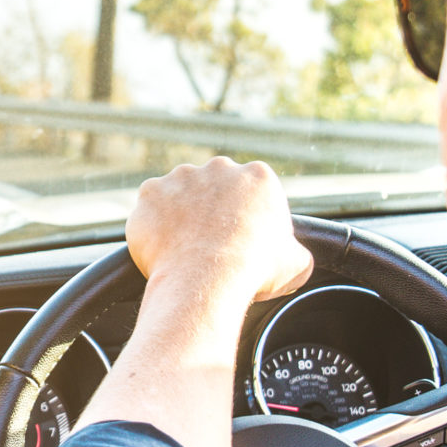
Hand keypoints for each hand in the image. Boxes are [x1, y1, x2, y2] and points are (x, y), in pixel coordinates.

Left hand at [125, 158, 311, 305]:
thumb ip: (295, 251)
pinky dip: (152, 227)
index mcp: (258, 176)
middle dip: (212, 211)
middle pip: (215, 187)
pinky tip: (162, 250)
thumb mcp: (296, 263)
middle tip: (211, 244)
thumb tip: (293, 257)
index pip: (253, 191)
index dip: (247, 217)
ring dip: (180, 216)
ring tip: (184, 249)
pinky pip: (150, 209)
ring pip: (179, 195)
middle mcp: (219, 167)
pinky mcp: (150, 192)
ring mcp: (181, 177)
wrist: (207, 279)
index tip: (241, 240)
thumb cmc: (254, 270)